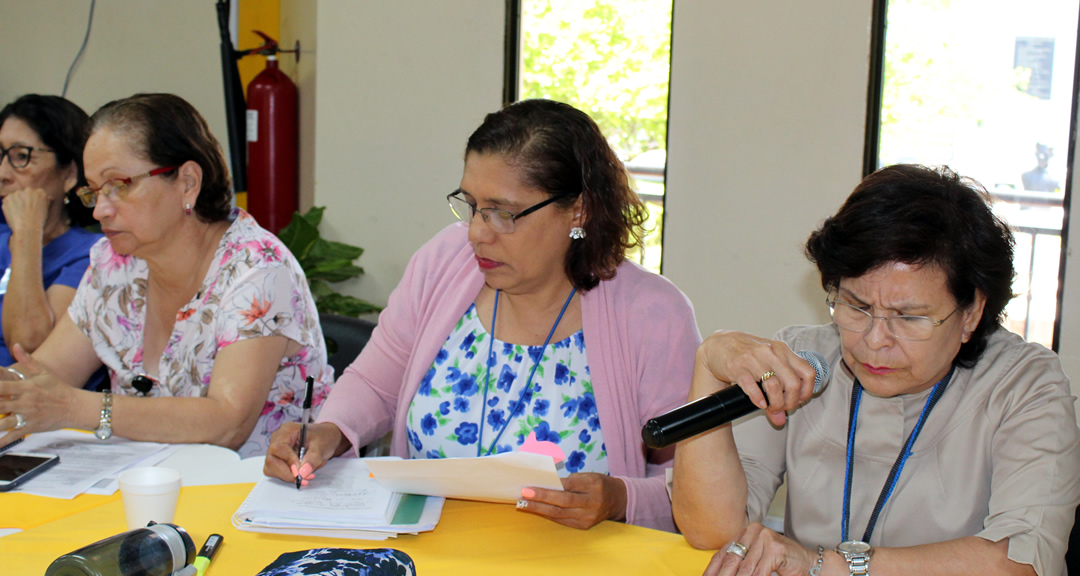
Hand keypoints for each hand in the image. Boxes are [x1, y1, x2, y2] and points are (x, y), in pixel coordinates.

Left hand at [0, 344, 73, 444]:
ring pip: (3, 422)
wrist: (76, 407)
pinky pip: (13, 435)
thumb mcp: (44, 373)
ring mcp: (28, 416)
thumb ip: (27, 360)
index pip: (2, 387)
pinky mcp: (31, 427)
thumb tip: (16, 346)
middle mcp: (26, 402)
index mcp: (27, 387)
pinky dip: (2, 441)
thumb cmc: (58, 389)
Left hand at [1, 188, 49, 237]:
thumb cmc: (39, 220)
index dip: (33, 201)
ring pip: (16, 197)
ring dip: (16, 202)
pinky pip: (8, 201)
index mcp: (40, 192)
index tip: (33, 208)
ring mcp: (17, 193)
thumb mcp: (46, 210)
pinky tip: (15, 213)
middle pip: (25, 193)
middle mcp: (29, 190)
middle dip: (24, 200)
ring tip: (20, 213)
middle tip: (26, 211)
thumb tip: (50, 197)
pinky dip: (10, 206)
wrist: (28, 227)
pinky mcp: (8, 198)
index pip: (35, 193)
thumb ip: (47, 201)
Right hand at [263, 421, 343, 485]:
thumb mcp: (322, 447)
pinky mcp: (277, 459)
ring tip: (305, 477)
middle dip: (287, 473)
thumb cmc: (323, 438)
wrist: (325, 439)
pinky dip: (287, 476)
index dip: (288, 461)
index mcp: (287, 430)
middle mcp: (277, 439)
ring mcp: (275, 450)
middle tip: (304, 479)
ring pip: (271, 468)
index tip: (299, 472)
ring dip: (287, 476)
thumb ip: (312, 459)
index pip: (279, 447)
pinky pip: (276, 471)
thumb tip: (302, 473)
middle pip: (271, 460)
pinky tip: (301, 475)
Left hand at [516, 472, 626, 528]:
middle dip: (541, 498)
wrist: (617, 500)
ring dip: (539, 509)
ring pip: (560, 514)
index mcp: (594, 486)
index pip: (568, 486)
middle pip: (563, 502)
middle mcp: (592, 504)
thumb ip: (570, 481)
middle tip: (524, 494)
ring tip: (523, 504)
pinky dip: (548, 515)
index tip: (531, 485)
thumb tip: (546, 484)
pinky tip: (536, 510)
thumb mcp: (588, 476)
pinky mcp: (583, 526)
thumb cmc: (599, 484)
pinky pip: (562, 520)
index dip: (549, 487)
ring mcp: (588, 517)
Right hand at [693, 331, 819, 426]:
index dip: (806, 392)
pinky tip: (759, 404)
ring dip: (775, 404)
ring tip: (771, 408)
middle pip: (793, 384)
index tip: (797, 401)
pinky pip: (752, 388)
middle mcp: (771, 352)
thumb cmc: (746, 354)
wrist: (719, 344)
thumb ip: (778, 389)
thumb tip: (781, 420)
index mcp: (782, 350)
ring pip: (774, 387)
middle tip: (781, 408)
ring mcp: (754, 359)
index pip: (808, 373)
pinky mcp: (737, 367)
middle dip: (790, 403)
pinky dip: (758, 400)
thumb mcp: (767, 365)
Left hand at [704, 523, 815, 575]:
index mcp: (744, 533)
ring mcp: (764, 538)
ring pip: (745, 570)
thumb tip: (720, 574)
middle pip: (731, 561)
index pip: (722, 555)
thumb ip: (739, 565)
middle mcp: (752, 531)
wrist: (809, 564)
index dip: (712, 572)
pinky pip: (759, 572)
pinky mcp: (775, 548)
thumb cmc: (781, 564)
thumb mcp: (755, 562)